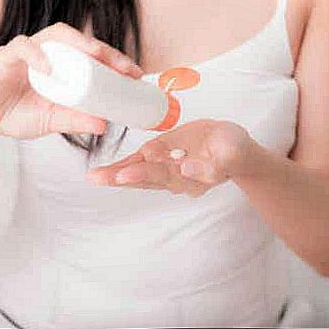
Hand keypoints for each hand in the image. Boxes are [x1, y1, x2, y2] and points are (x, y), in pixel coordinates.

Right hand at [0, 22, 142, 141]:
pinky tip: (49, 69)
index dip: (114, 63)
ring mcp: (28, 53)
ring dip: (78, 43)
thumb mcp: (52, 121)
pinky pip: (23, 48)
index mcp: (62, 68)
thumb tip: (105, 123)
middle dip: (105, 52)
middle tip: (125, 67)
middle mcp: (48, 55)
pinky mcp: (6, 56)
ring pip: (56, 36)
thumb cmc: (14, 114)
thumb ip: (76, 120)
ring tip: (96, 55)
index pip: (92, 58)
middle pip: (81, 42)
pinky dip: (37, 55)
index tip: (135, 75)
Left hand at [86, 119, 253, 197]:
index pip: (165, 176)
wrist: (232, 149)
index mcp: (191, 177)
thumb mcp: (232, 152)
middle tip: (99, 178)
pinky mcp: (161, 159)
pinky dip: (121, 167)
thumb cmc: (234, 150)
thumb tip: (186, 168)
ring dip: (115, 175)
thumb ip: (212, 163)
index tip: (126, 173)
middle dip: (121, 178)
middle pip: (145, 179)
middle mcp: (174, 178)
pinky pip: (139, 164)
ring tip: (94, 176)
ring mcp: (166, 171)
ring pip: (138, 174)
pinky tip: (103, 171)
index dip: (145, 173)